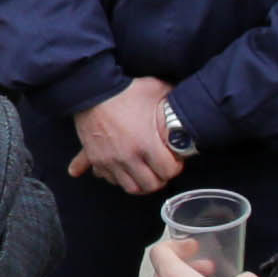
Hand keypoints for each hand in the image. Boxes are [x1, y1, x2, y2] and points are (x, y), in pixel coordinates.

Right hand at [70, 75, 184, 192]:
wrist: (91, 90)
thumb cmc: (123, 89)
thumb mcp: (154, 88)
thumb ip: (171, 97)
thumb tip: (185, 98)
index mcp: (145, 142)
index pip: (167, 171)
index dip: (175, 168)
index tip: (175, 161)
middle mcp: (128, 156)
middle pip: (150, 185)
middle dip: (159, 179)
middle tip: (162, 170)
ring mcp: (110, 160)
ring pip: (130, 187)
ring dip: (140, 184)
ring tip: (145, 175)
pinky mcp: (96, 159)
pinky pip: (109, 179)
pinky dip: (117, 178)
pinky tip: (123, 170)